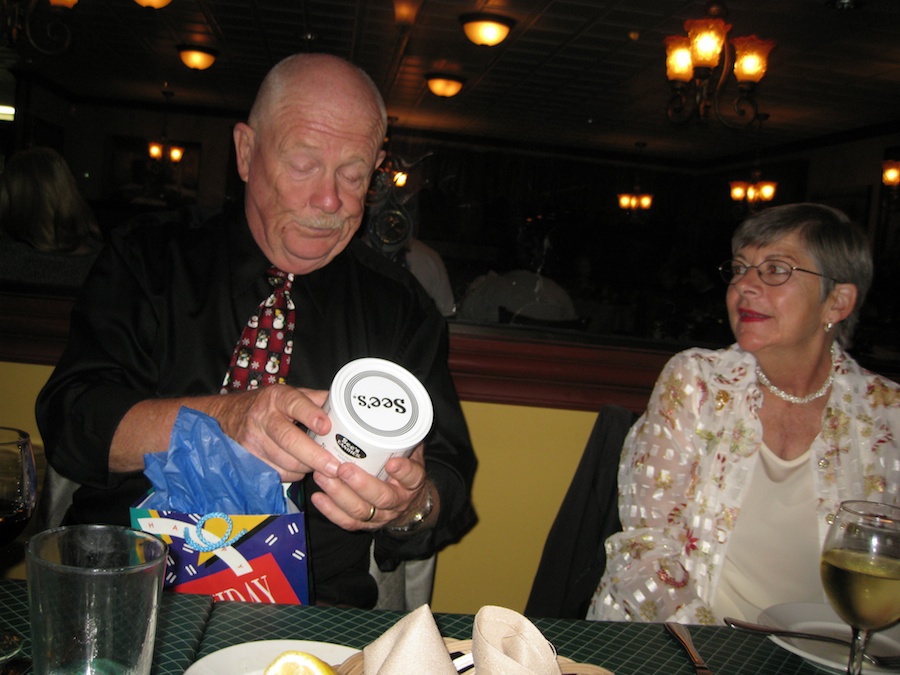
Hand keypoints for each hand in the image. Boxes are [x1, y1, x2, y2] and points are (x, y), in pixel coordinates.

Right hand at [207, 384, 339, 481]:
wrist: (229, 416)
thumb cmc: (268, 406)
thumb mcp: (290, 395)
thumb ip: (315, 400)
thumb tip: (345, 405)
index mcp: (278, 397)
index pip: (295, 404)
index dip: (311, 416)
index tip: (326, 426)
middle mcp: (263, 417)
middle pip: (289, 440)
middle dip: (314, 456)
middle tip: (334, 467)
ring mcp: (253, 440)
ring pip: (285, 461)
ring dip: (307, 468)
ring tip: (322, 467)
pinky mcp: (248, 459)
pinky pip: (277, 473)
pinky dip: (293, 474)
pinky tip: (302, 469)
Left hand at [310, 443, 435, 530]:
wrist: (409, 504)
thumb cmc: (404, 470)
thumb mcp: (411, 453)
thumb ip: (402, 436)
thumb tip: (389, 409)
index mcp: (413, 481)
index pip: (413, 477)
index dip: (403, 471)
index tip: (392, 463)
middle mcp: (399, 501)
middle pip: (382, 497)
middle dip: (361, 484)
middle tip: (343, 468)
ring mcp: (382, 515)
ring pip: (361, 511)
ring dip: (339, 494)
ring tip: (322, 477)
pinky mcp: (366, 524)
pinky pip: (348, 522)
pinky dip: (331, 511)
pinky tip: (318, 497)